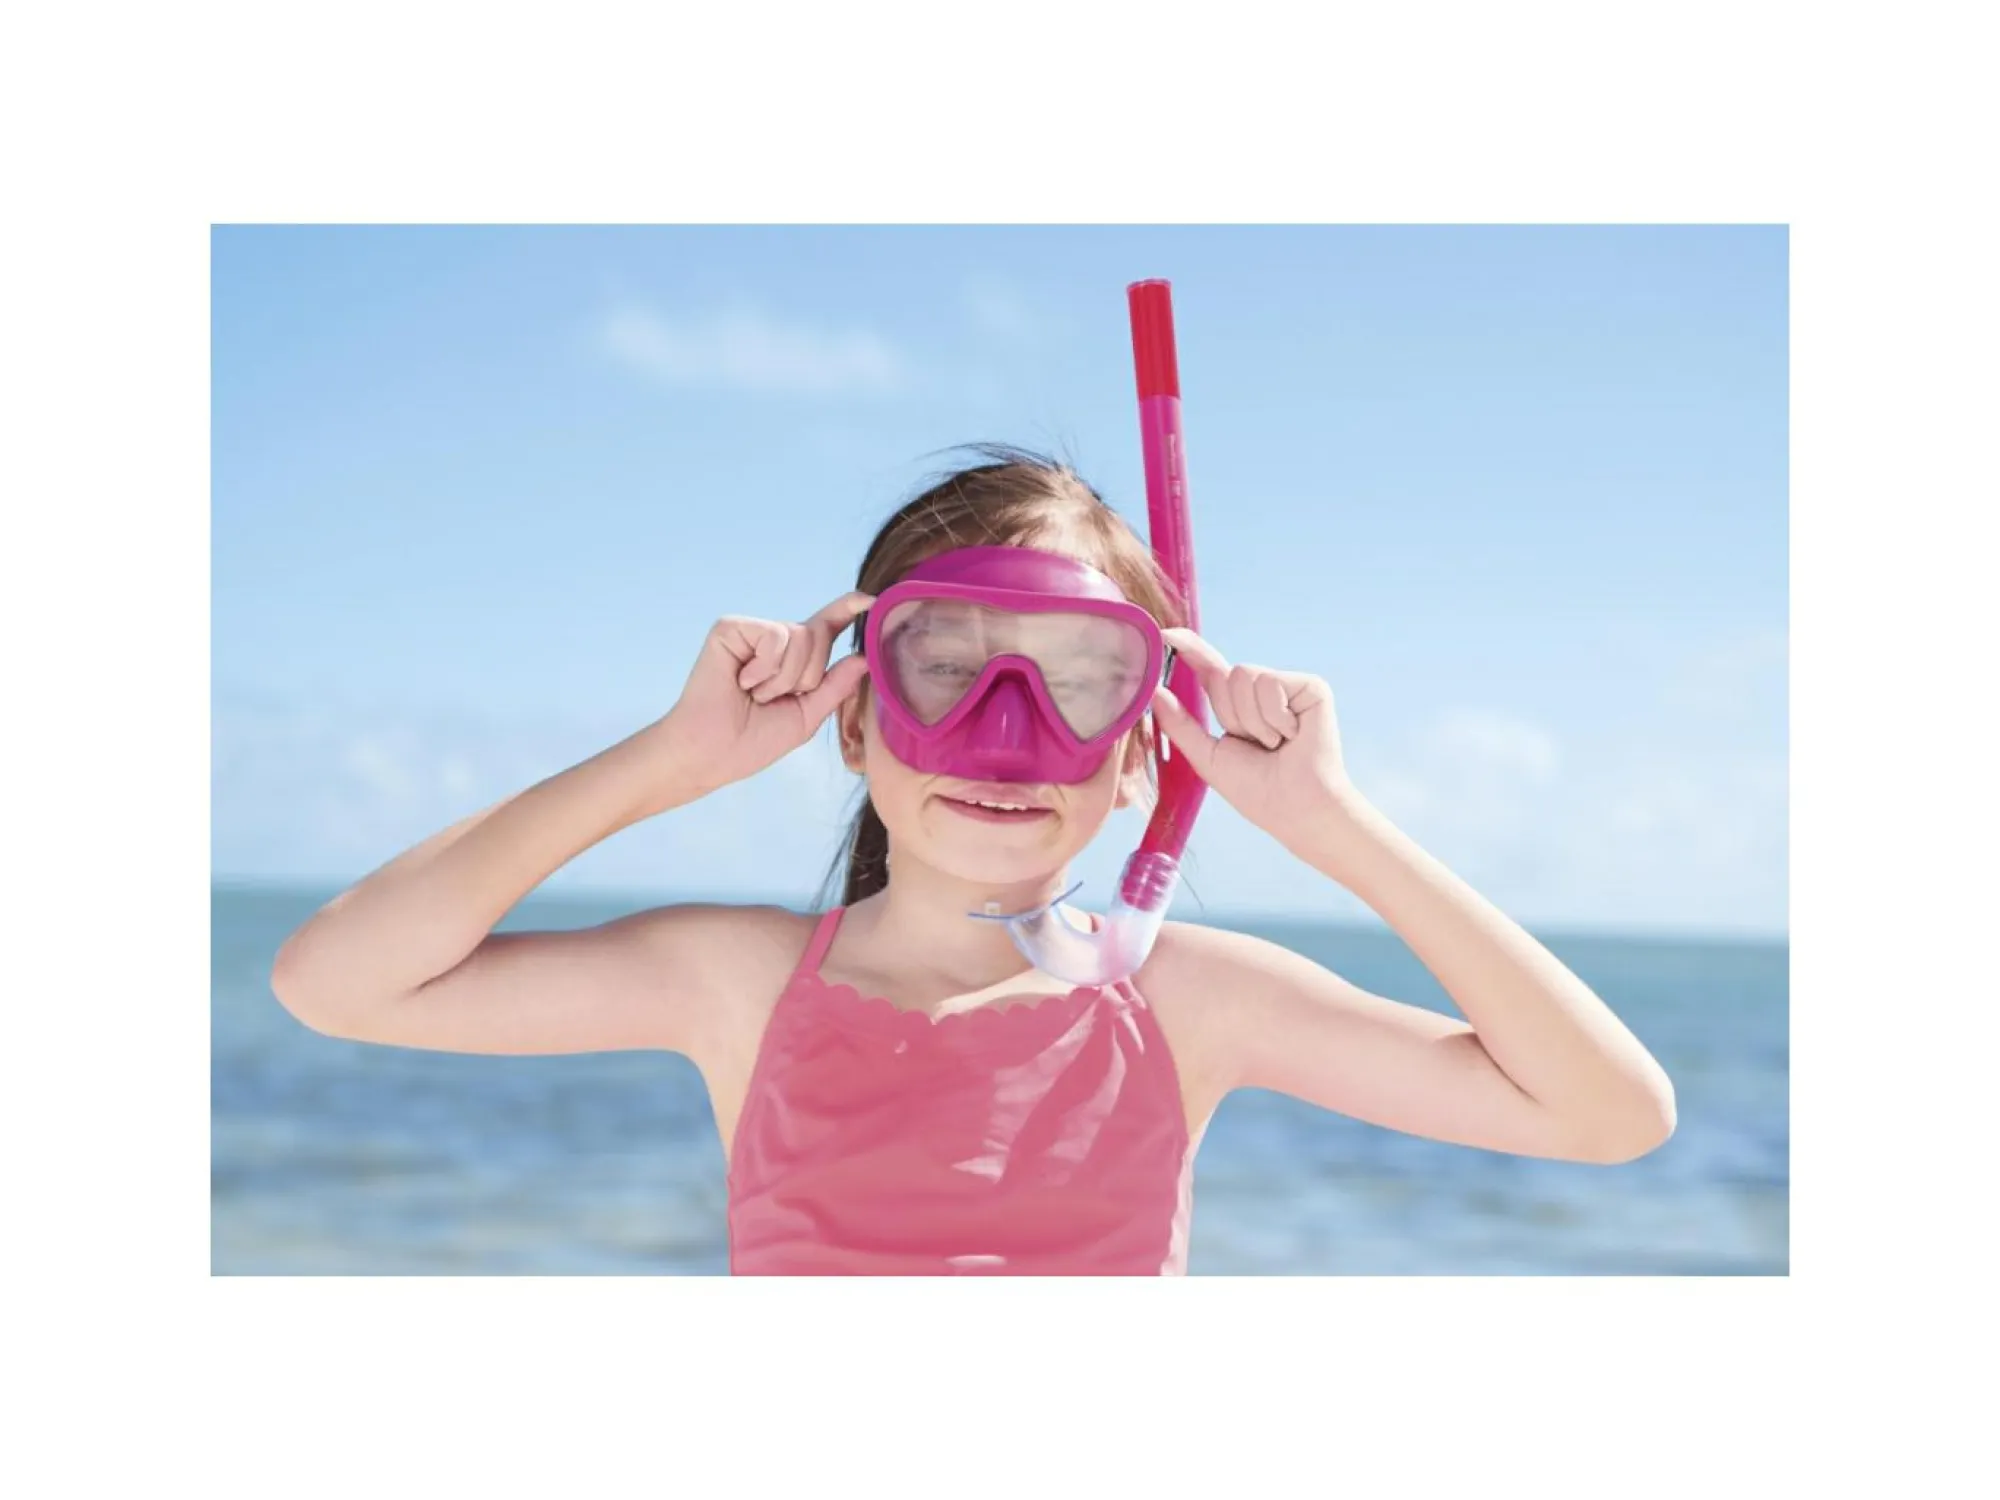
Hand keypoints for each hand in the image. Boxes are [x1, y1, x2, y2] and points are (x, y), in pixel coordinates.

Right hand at [657, 591, 873, 796]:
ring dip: (783, 679)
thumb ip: (835, 686)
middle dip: (805, 677)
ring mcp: (753, 631)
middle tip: (770, 699)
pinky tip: (741, 682)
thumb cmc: (752, 740)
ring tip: (754, 693)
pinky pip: (775, 637)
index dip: (847, 610)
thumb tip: (864, 657)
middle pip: (820, 636)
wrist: (712, 753)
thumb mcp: (806, 716)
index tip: (871, 599)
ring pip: (801, 637)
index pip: (827, 628)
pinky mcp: (732, 627)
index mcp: (795, 659)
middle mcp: (775, 640)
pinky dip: (765, 669)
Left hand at [1147, 627, 1357, 845]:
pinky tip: (1293, 736)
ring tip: (1276, 743)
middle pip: (1224, 676)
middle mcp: (1262, 691)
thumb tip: (1153, 691)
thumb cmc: (1257, 791)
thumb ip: (1180, 724)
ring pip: (1245, 676)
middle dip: (1231, 716)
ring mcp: (1287, 687)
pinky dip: (1275, 718)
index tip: (1166, 635)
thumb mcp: (1207, 756)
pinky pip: (1271, 683)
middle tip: (1257, 746)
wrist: (1296, 807)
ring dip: (1253, 721)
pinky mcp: (1311, 687)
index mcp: (1237, 706)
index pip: (1209, 670)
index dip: (1189, 650)